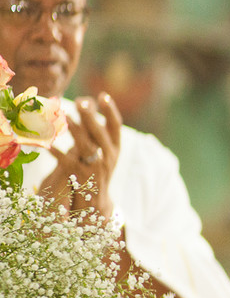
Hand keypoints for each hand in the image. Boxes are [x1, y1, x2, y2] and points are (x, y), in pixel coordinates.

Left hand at [43, 93, 121, 218]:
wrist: (96, 202)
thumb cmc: (97, 172)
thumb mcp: (104, 153)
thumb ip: (98, 133)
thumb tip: (89, 106)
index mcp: (115, 149)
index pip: (116, 126)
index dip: (110, 110)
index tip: (103, 95)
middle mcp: (108, 157)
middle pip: (100, 132)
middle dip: (90, 116)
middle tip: (80, 101)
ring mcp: (95, 166)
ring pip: (85, 144)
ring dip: (75, 129)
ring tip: (65, 115)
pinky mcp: (80, 175)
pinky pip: (66, 161)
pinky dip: (55, 152)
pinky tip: (46, 144)